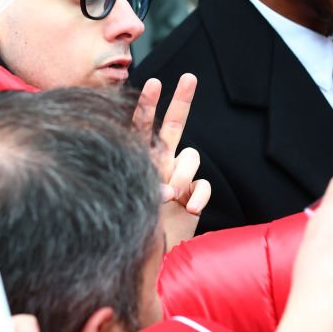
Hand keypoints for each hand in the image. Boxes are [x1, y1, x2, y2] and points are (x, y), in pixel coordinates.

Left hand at [134, 74, 211, 247]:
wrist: (144, 254)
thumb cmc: (129, 225)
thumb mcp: (133, 201)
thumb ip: (150, 190)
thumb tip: (168, 191)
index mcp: (140, 158)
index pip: (143, 126)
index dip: (148, 104)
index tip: (154, 82)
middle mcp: (160, 162)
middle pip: (175, 124)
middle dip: (181, 100)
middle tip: (189, 77)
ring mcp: (178, 177)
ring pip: (192, 157)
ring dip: (184, 174)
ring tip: (171, 195)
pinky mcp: (192, 194)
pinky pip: (203, 184)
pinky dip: (199, 194)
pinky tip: (190, 207)